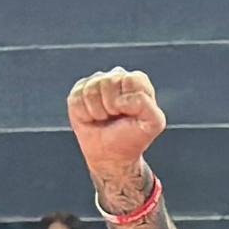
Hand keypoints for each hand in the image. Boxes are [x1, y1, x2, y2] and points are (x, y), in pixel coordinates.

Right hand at [65, 68, 165, 204]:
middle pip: (107, 82)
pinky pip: (76, 98)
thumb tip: (120, 99)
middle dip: (111, 107)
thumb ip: (146, 106)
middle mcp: (116, 77)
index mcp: (138, 82)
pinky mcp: (78, 91)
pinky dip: (84, 113)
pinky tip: (91, 117)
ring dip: (97, 112)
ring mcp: (95, 82)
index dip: (127, 102)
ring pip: (90, 91)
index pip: (130, 80)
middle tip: (115, 117)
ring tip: (104, 118)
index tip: (130, 114)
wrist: (111, 152)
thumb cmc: (134, 136)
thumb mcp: (153, 123)